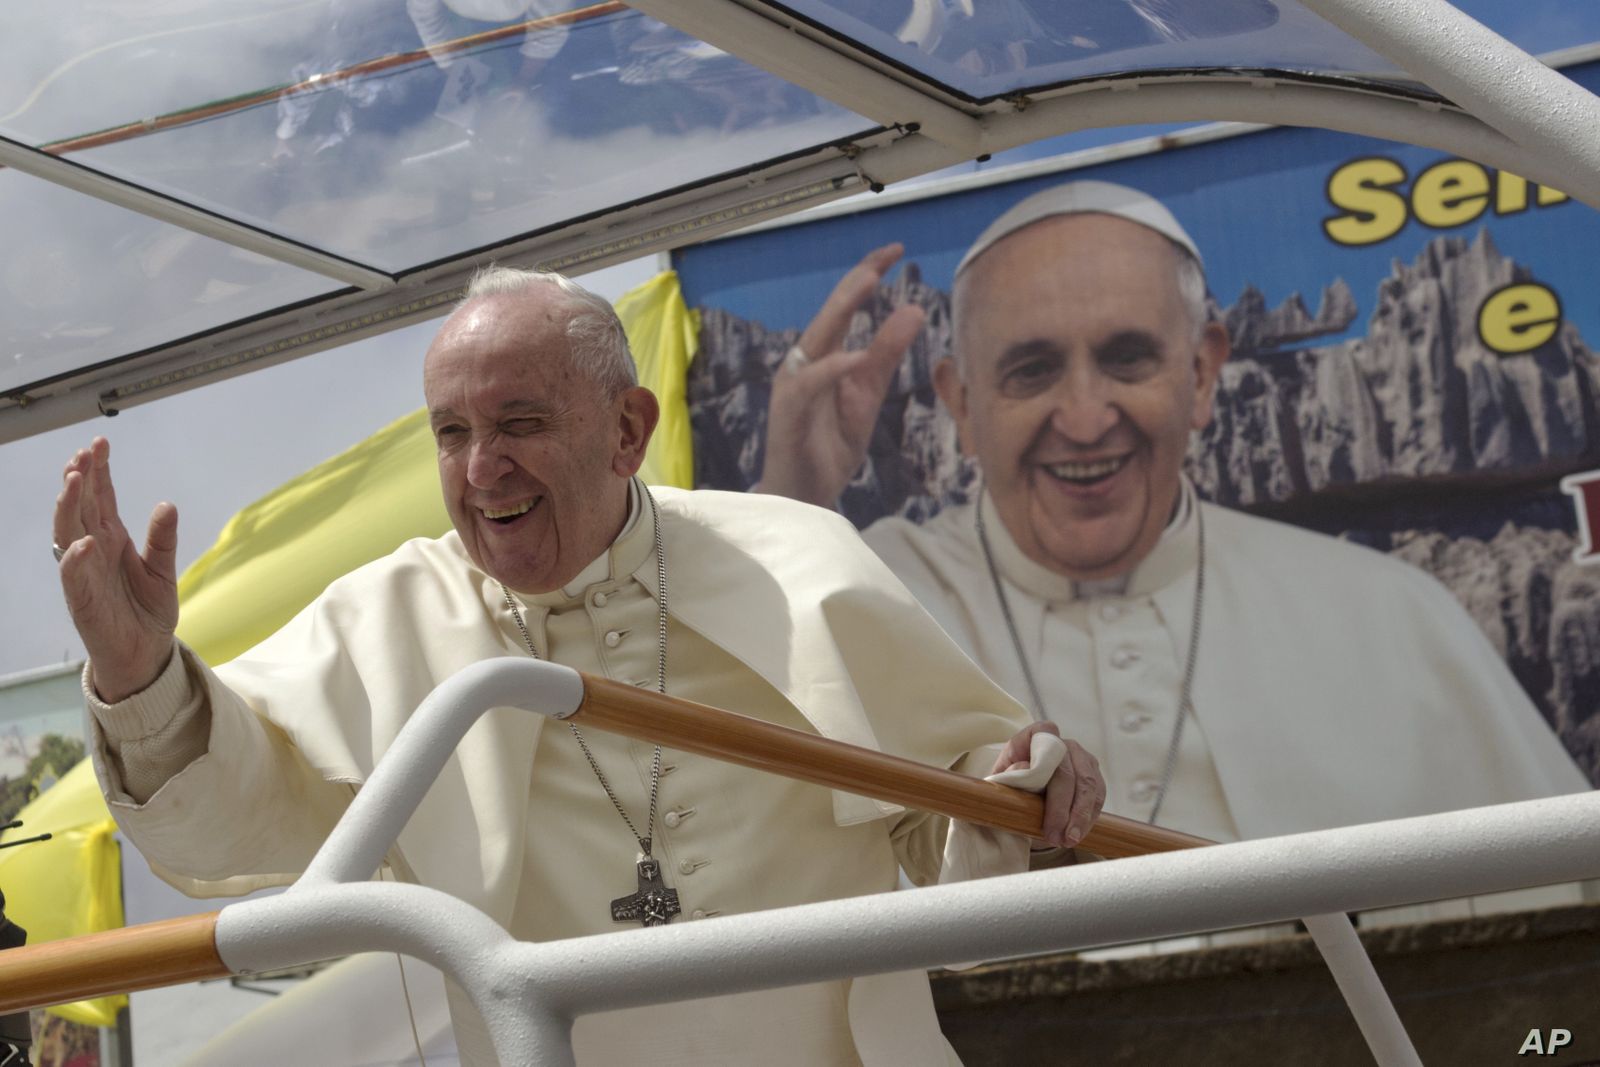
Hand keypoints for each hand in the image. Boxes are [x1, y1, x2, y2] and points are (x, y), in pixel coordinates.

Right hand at [54, 438, 179, 702]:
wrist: (145, 652)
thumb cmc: (148, 610)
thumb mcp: (163, 569)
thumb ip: (163, 539)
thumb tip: (167, 504)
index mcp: (113, 539)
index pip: (101, 498)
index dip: (99, 472)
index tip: (99, 444)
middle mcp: (94, 551)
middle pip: (80, 508)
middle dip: (80, 479)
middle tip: (83, 454)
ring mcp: (85, 573)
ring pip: (68, 532)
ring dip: (69, 507)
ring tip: (74, 480)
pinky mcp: (82, 600)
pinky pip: (74, 576)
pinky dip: (76, 558)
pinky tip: (83, 541)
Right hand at [754, 244, 925, 506]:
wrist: (804, 494)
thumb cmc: (829, 443)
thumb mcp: (868, 395)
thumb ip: (887, 355)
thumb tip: (916, 310)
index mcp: (824, 354)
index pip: (845, 305)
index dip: (868, 273)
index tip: (897, 249)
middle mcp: (805, 362)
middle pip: (830, 312)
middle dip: (857, 280)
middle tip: (886, 256)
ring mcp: (794, 384)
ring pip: (817, 338)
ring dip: (842, 309)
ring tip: (870, 283)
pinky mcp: (788, 411)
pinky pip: (809, 384)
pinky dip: (832, 368)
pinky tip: (856, 357)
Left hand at [992, 722, 1104, 847]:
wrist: (1027, 794)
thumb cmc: (1011, 785)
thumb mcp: (1001, 781)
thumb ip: (1008, 774)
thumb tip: (1022, 769)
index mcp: (1035, 737)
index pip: (1043, 731)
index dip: (1045, 746)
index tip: (1037, 773)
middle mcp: (1062, 744)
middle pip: (1066, 772)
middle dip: (1062, 808)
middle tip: (1054, 836)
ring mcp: (1082, 758)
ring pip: (1087, 785)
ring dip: (1080, 817)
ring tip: (1068, 840)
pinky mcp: (1094, 775)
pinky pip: (1098, 796)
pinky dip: (1089, 817)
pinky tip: (1078, 833)